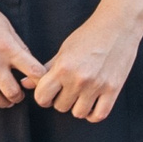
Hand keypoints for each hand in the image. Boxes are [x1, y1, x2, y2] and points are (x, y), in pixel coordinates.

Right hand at [0, 0, 43, 108]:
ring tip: (5, 99)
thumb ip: (19, 47)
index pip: (33, 72)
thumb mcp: (7, 26)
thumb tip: (31, 68)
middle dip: (19, 97)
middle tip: (19, 94)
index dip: (41, 81)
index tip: (40, 83)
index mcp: (7, 46)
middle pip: (12, 92)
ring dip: (2, 102)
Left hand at [25, 10, 142, 122]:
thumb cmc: (88, 36)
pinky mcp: (113, 90)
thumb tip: (25, 83)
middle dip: (61, 100)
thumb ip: (45, 69)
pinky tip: (92, 104)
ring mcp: (96, 86)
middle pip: (60, 107)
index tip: (50, 93)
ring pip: (78, 113)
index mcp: (63, 68)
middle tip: (68, 90)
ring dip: (78, 107)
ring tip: (81, 96)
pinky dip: (93, 114)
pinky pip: (99, 115)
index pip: (42, 97)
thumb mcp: (64, 50)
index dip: (43, 97)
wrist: (118, 26)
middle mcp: (78, 79)